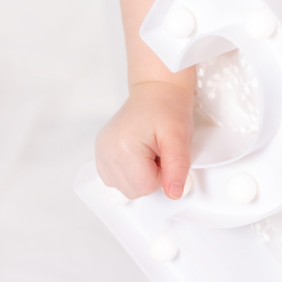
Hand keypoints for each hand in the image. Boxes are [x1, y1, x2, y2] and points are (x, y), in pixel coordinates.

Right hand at [95, 80, 193, 199]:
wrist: (157, 89)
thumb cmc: (167, 107)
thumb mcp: (180, 137)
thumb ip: (177, 167)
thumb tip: (174, 193)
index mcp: (124, 147)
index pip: (146, 187)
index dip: (162, 173)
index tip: (165, 153)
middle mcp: (106, 151)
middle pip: (133, 191)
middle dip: (151, 175)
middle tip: (158, 150)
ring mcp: (101, 151)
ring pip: (123, 188)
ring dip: (140, 174)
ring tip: (148, 150)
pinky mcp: (101, 152)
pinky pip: (115, 179)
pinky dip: (129, 172)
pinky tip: (137, 154)